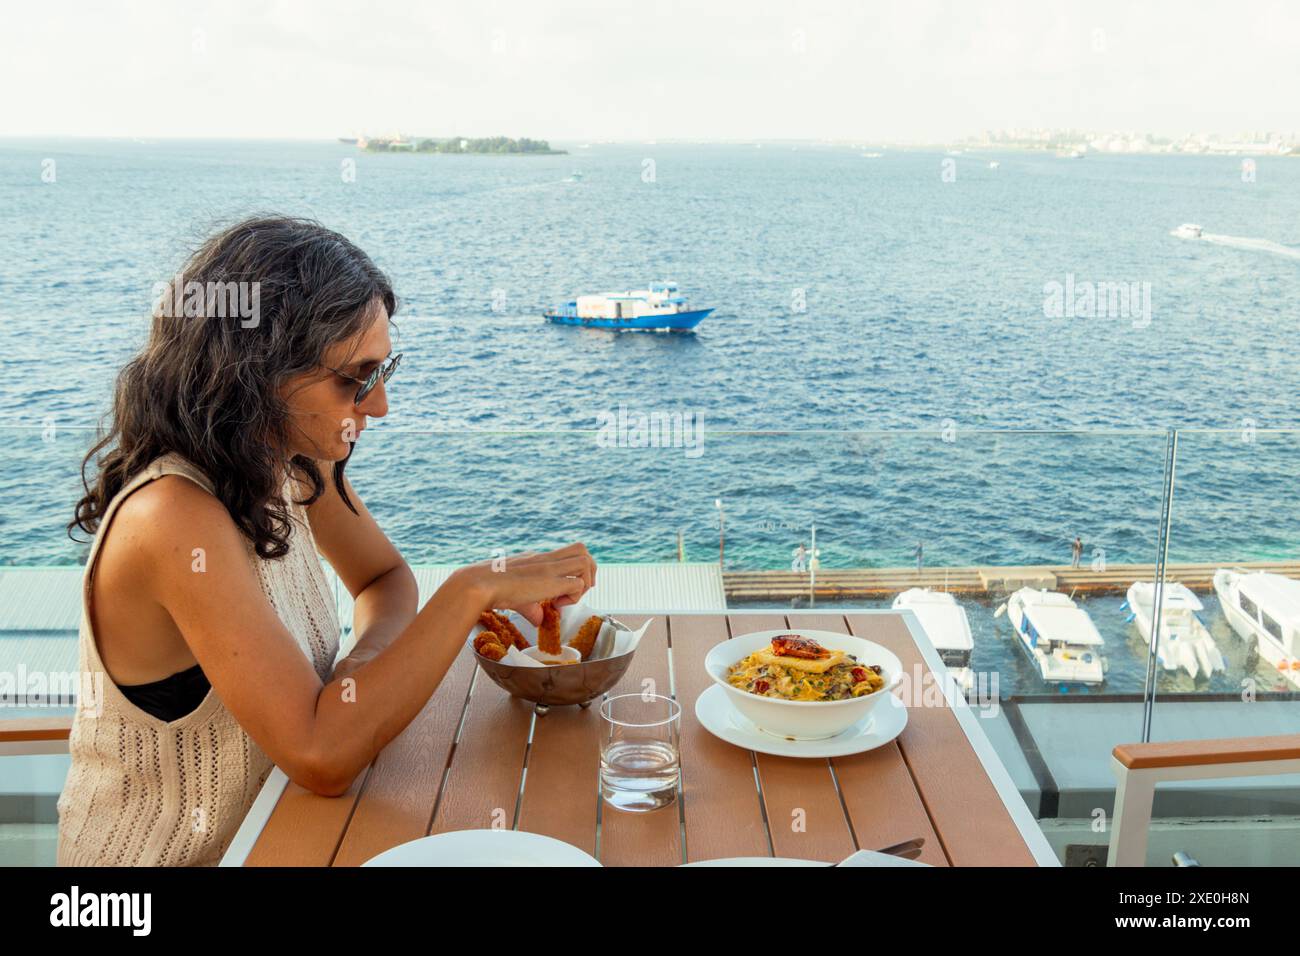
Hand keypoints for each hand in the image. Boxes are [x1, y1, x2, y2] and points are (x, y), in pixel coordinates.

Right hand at [457, 542, 595, 626]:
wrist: (478, 585)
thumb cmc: (490, 589)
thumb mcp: (517, 598)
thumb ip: (532, 608)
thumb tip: (539, 621)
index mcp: (538, 559)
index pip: (567, 555)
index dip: (572, 573)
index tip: (561, 593)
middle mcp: (546, 559)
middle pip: (582, 550)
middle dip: (587, 571)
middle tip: (574, 591)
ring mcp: (549, 568)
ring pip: (586, 561)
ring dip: (583, 582)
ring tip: (566, 598)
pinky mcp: (551, 580)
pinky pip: (578, 584)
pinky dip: (574, 597)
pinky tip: (556, 605)